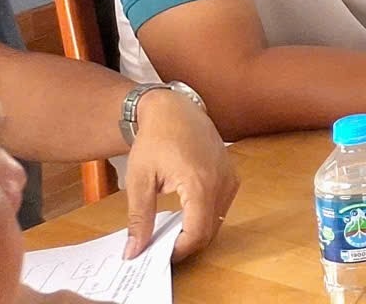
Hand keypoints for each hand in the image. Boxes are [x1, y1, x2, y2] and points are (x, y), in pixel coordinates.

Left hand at [120, 87, 238, 260]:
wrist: (174, 110)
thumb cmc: (154, 140)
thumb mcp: (139, 181)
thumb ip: (139, 219)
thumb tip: (134, 251)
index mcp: (200, 183)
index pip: (197, 232)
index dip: (178, 251)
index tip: (156, 256)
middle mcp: (222, 182)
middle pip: (210, 230)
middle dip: (186, 244)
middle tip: (159, 247)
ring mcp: (230, 178)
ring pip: (218, 221)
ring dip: (196, 232)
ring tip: (169, 231)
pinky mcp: (231, 175)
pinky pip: (222, 207)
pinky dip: (205, 217)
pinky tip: (184, 214)